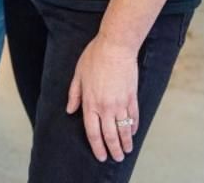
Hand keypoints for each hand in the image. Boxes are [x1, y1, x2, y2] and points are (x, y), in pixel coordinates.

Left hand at [66, 34, 139, 161]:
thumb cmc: (95, 57)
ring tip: (127, 151)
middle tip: (116, 158)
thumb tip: (70, 110)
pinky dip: (134, 126)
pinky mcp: (132, 97)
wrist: (115, 46)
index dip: (97, 147)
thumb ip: (74, 94)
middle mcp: (105, 107)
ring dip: (125, 143)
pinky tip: (133, 132)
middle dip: (113, 150)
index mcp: (90, 103)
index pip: (93, 132)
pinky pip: (134, 117)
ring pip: (123, 130)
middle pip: (110, 136)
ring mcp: (120, 103)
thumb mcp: (78, 74)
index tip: (101, 156)